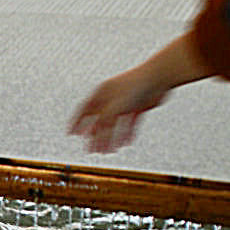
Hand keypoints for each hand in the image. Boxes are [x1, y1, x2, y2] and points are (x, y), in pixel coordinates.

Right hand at [69, 34, 211, 152]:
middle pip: (100, 120)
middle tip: (91, 150)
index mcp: (101, 93)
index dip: (76, 123)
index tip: (70, 134)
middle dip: (94, 136)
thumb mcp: (114, 106)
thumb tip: (94, 136)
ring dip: (111, 139)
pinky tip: (125, 144)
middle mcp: (112, 98)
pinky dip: (127, 134)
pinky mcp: (139, 107)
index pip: (84, 110)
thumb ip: (103, 122)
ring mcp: (125, 103)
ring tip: (108, 152)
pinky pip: (130, 124)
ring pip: (115, 125)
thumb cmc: (135, 85)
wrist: (158, 77)